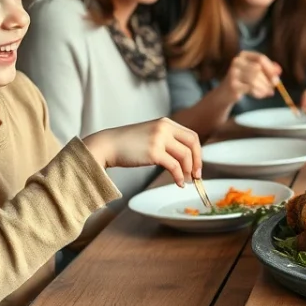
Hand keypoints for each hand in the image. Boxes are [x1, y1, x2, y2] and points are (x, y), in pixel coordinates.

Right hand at [83, 117, 202, 187]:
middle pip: (192, 144)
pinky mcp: (154, 152)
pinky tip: (178, 183)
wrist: (107, 145)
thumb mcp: (151, 134)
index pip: (192, 136)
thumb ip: (167, 140)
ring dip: (188, 171)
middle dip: (197, 161)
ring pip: (185, 156)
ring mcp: (159, 139)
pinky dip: (179, 176)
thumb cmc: (127, 143)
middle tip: (197, 176)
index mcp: (166, 122)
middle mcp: (164, 128)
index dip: (198, 152)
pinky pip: (174, 166)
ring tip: (186, 181)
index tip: (197, 165)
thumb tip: (185, 158)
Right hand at [222, 51, 281, 100]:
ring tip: (267, 92)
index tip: (277, 77)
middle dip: (268, 79)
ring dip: (264, 87)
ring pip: (254, 79)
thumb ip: (269, 70)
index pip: (260, 58)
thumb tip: (279, 71)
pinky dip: (258, 93)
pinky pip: (250, 88)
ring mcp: (233, 73)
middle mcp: (237, 61)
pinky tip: (259, 95)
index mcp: (244, 55)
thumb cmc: (244, 80)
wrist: (225, 92)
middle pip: (258, 68)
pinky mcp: (233, 85)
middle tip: (273, 87)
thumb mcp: (257, 73)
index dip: (270, 68)